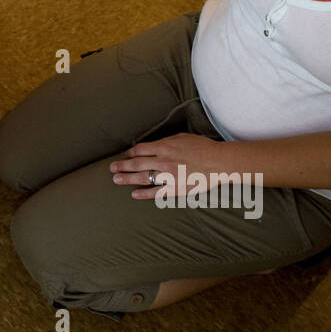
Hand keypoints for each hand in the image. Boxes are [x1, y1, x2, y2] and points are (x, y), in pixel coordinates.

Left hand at [109, 133, 228, 200]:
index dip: (130, 153)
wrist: (218, 162)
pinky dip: (143, 193)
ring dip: (127, 179)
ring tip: (116, 180)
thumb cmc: (202, 147)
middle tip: (112, 169)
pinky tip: (134, 194)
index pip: (140, 149)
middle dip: (122, 166)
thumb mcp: (182, 137)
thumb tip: (153, 144)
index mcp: (164, 146)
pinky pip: (155, 192)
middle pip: (136, 163)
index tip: (126, 155)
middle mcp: (163, 160)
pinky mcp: (175, 188)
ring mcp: (168, 176)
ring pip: (142, 177)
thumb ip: (166, 141)